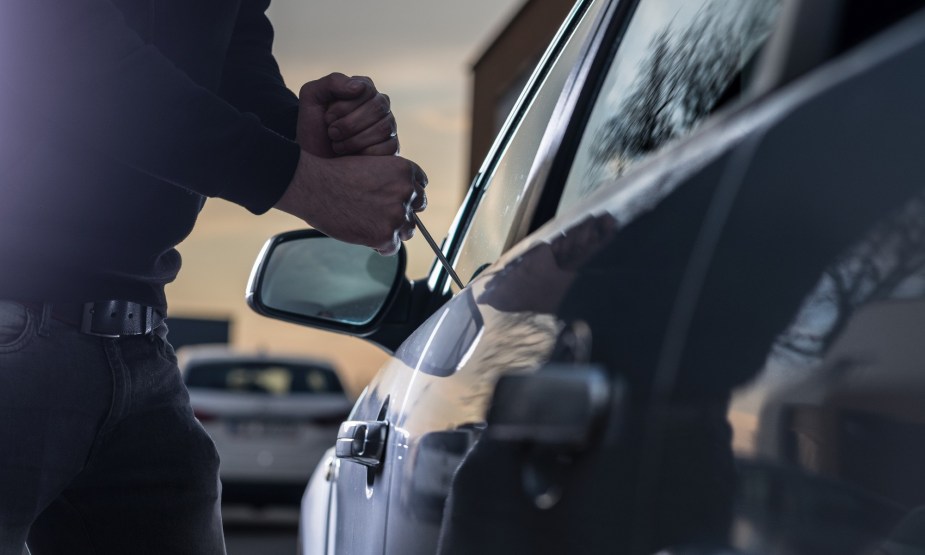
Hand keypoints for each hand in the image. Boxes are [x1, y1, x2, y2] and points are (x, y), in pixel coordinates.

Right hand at [275, 150, 426, 255]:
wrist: (313, 186)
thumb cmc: (334, 175)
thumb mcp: (370, 165)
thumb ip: (390, 181)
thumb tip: (400, 201)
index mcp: (404, 171)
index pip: (420, 187)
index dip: (407, 195)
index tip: (395, 201)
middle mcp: (406, 192)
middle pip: (417, 209)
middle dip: (402, 213)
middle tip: (381, 216)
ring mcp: (397, 215)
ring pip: (408, 230)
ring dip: (393, 231)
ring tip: (370, 226)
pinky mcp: (386, 235)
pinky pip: (393, 248)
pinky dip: (381, 246)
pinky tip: (365, 237)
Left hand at [297, 73, 398, 157]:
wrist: (314, 160)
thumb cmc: (313, 127)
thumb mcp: (312, 97)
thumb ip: (333, 82)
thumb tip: (360, 86)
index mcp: (364, 89)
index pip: (365, 90)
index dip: (343, 106)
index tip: (327, 118)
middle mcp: (380, 105)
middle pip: (377, 108)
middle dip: (348, 125)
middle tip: (331, 133)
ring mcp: (389, 126)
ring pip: (383, 128)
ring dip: (354, 141)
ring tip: (338, 145)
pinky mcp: (392, 147)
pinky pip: (388, 148)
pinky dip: (364, 154)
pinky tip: (352, 156)